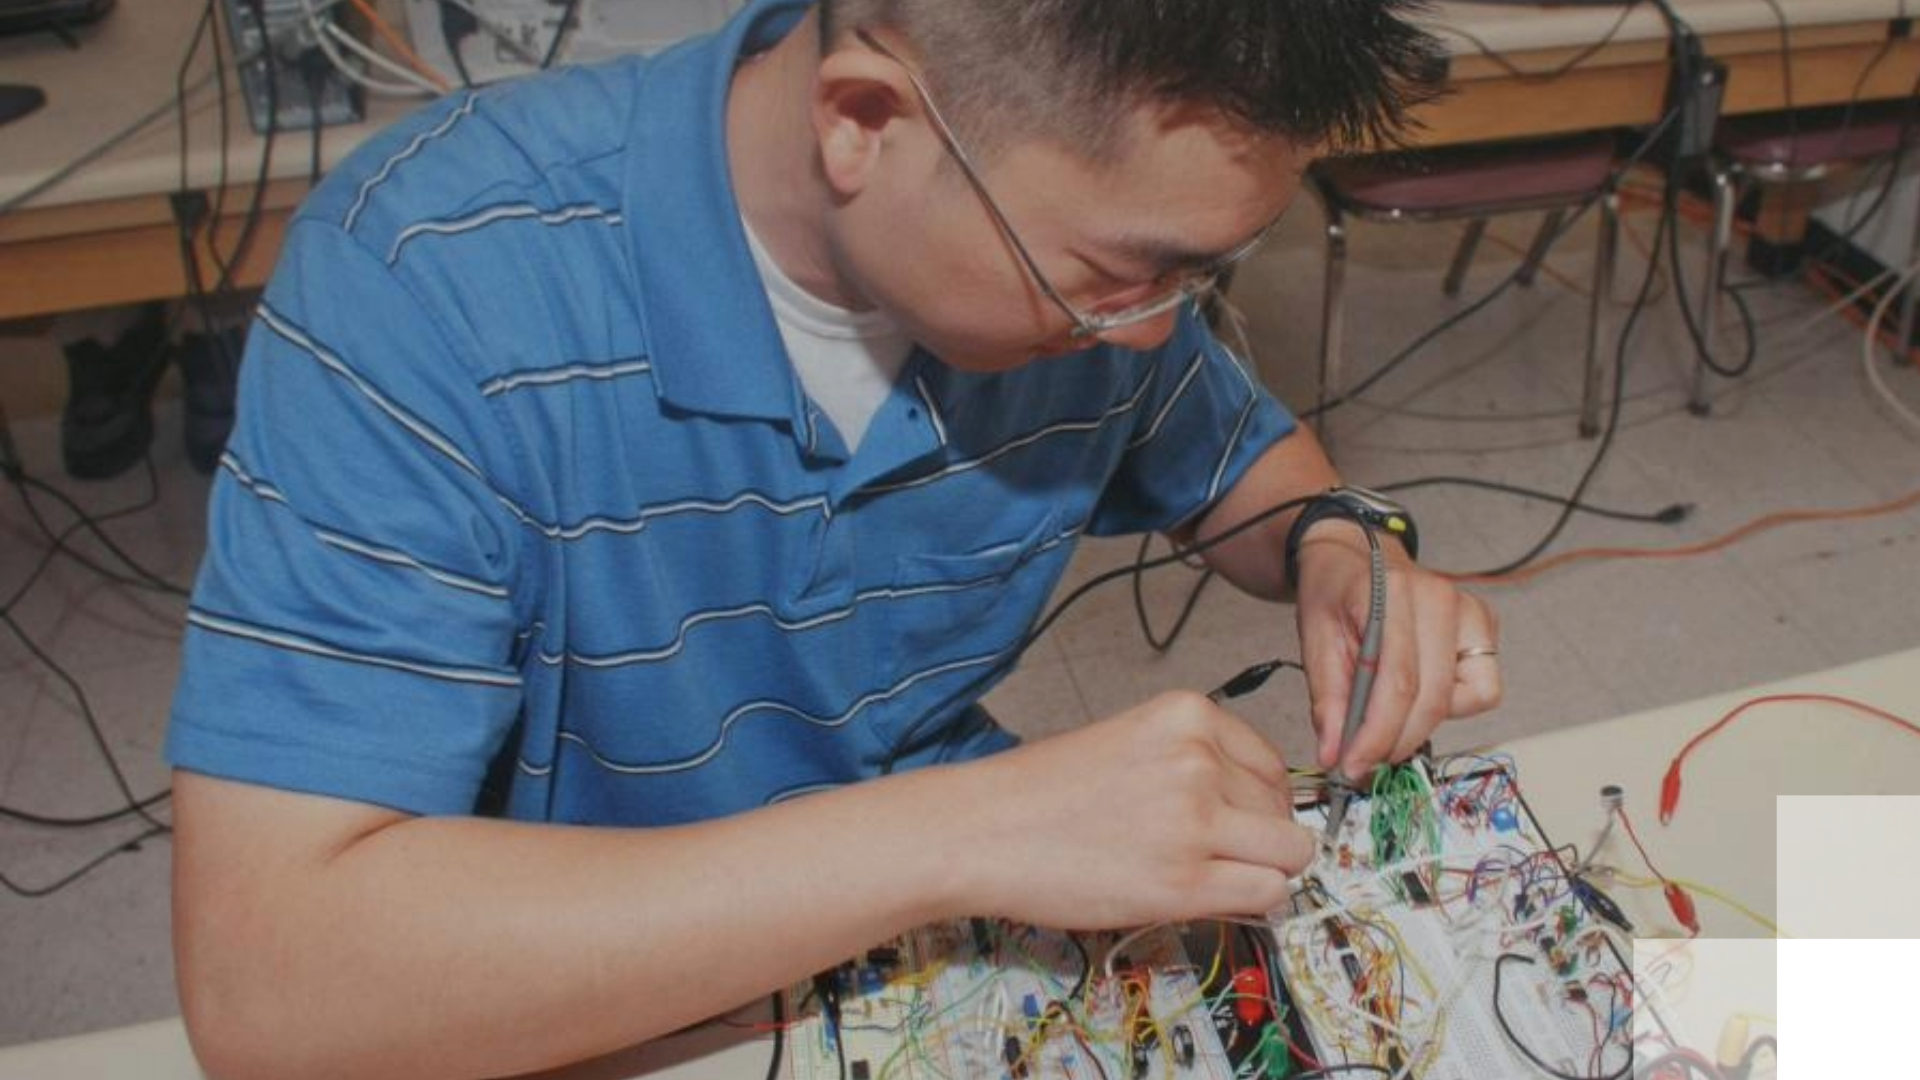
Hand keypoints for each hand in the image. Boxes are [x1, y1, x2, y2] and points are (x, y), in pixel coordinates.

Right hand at [952, 691, 1316, 929]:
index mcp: (1187, 715)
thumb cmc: (1041, 792)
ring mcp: (1196, 822)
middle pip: (1284, 812)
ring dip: (1260, 871)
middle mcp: (1200, 761)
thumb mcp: (1128, 741)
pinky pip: (1269, 893)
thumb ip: (1193, 761)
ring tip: (1208, 877)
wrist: (981, 831)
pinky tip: (1209, 898)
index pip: (1272, 766)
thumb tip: (1256, 809)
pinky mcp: (1186, 883)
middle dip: (1260, 839)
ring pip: (1288, 855)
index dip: (1258, 803)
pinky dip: (1252, 903)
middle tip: (1210, 856)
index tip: (1232, 822)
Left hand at [1293, 521, 1500, 779]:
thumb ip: (1327, 699)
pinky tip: (1422, 688)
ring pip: (1465, 698)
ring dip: (1424, 722)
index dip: (1376, 736)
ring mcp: (1468, 608)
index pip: (1395, 684)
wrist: (1354, 560)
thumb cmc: (1335, 596)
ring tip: (1388, 710)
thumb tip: (1335, 754)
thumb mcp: (1314, 642)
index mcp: (1390, 594)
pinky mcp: (1484, 622)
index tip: (1354, 767)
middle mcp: (1438, 597)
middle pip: (1432, 697)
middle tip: (1366, 761)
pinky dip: (1452, 702)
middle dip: (1398, 742)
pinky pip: (1483, 688)